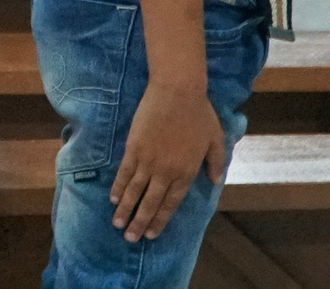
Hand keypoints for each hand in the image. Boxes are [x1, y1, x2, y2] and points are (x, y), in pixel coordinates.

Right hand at [109, 80, 226, 243]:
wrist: (177, 91)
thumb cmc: (199, 113)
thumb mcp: (216, 140)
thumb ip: (216, 163)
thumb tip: (216, 181)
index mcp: (186, 172)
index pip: (171, 203)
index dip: (160, 220)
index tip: (152, 234)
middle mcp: (166, 172)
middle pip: (150, 202)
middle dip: (140, 222)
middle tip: (131, 238)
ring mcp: (148, 161)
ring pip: (134, 191)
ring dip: (126, 210)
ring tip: (118, 224)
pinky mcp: (134, 148)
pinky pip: (124, 173)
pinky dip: (118, 187)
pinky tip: (113, 199)